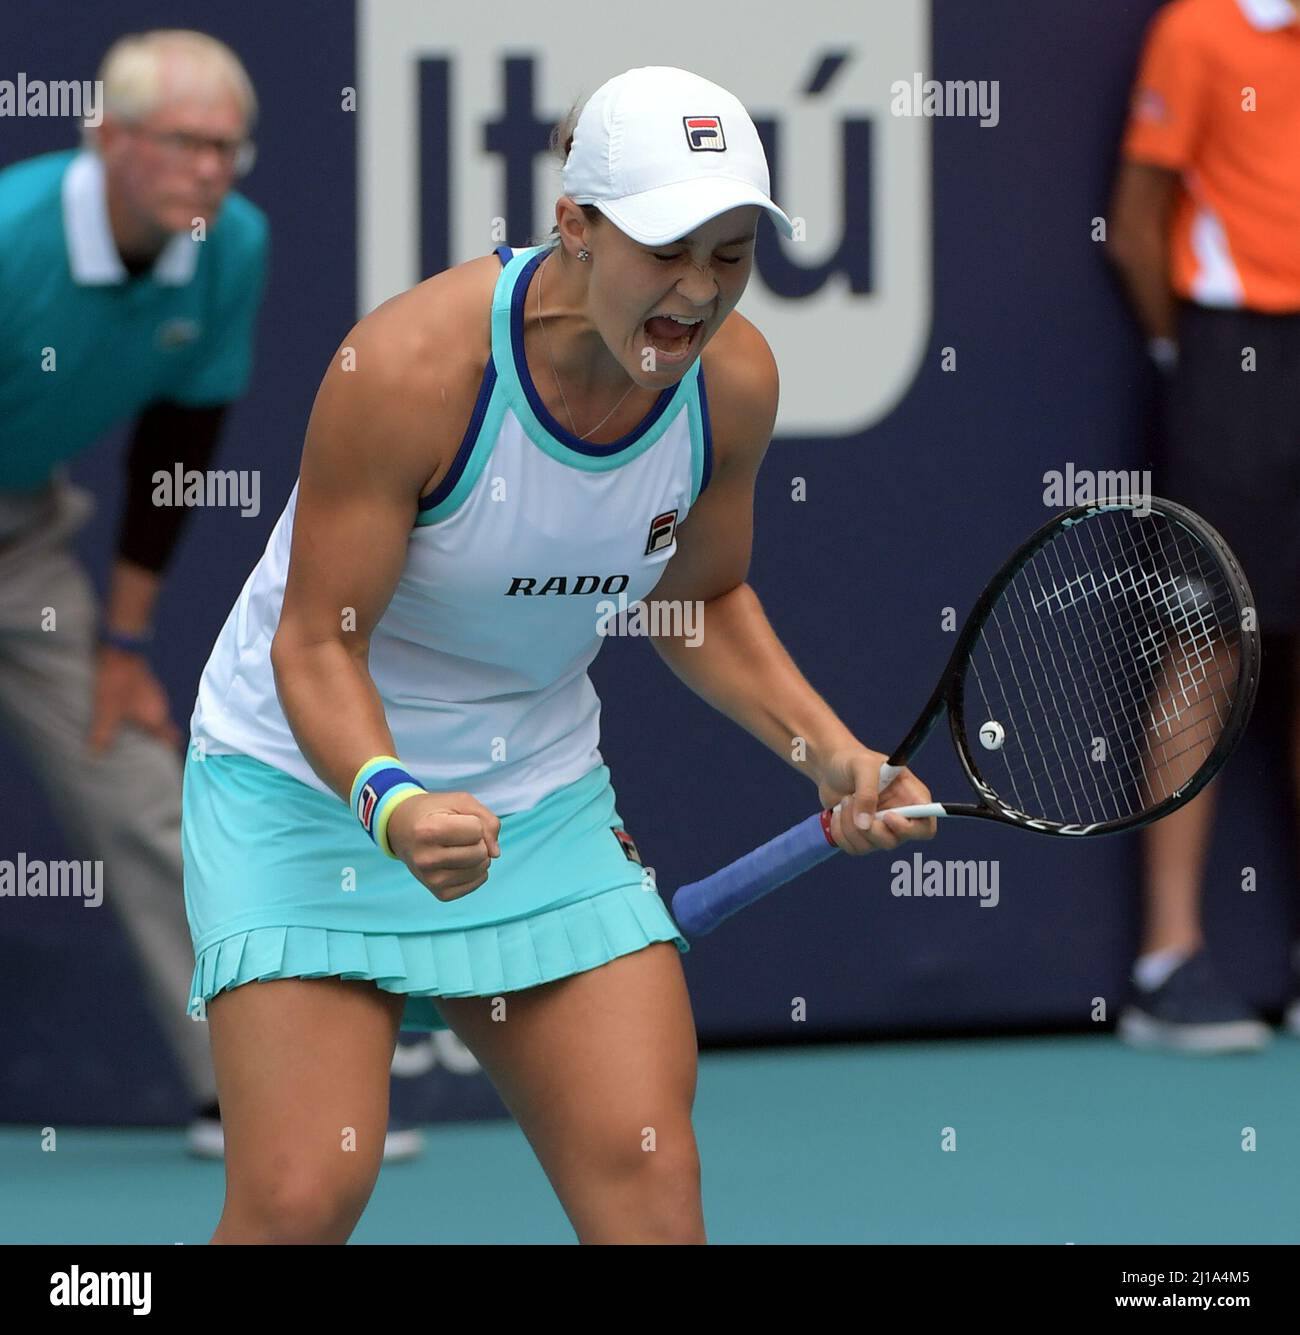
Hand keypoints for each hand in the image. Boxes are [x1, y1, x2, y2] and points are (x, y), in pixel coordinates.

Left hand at [88, 645, 181, 754]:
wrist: (121, 650)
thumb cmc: (117, 683)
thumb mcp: (106, 712)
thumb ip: (102, 735)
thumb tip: (95, 757)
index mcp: (156, 719)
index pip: (172, 740)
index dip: (169, 752)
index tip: (165, 764)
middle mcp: (160, 708)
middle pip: (164, 730)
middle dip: (155, 742)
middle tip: (144, 755)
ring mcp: (154, 695)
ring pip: (155, 717)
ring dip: (146, 727)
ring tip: (132, 737)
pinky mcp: (145, 686)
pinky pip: (147, 706)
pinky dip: (140, 714)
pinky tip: (125, 716)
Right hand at [385, 790, 501, 900]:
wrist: (402, 830)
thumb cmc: (435, 812)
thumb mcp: (460, 802)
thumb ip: (486, 820)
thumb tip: (495, 853)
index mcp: (427, 831)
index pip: (476, 830)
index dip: (473, 822)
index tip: (455, 821)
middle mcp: (426, 859)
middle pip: (480, 853)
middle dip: (479, 841)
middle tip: (459, 836)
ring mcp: (431, 880)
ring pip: (480, 870)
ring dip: (479, 856)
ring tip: (458, 847)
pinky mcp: (440, 893)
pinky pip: (476, 883)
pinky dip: (476, 871)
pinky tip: (459, 862)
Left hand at [816, 744, 937, 854]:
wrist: (831, 767)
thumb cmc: (853, 760)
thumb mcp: (862, 766)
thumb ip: (867, 792)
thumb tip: (865, 825)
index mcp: (911, 798)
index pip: (925, 827)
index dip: (909, 829)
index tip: (887, 815)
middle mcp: (899, 817)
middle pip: (894, 841)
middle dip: (869, 827)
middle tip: (851, 801)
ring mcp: (880, 829)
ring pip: (870, 846)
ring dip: (849, 825)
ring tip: (844, 801)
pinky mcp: (861, 836)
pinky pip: (854, 848)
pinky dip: (840, 832)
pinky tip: (837, 814)